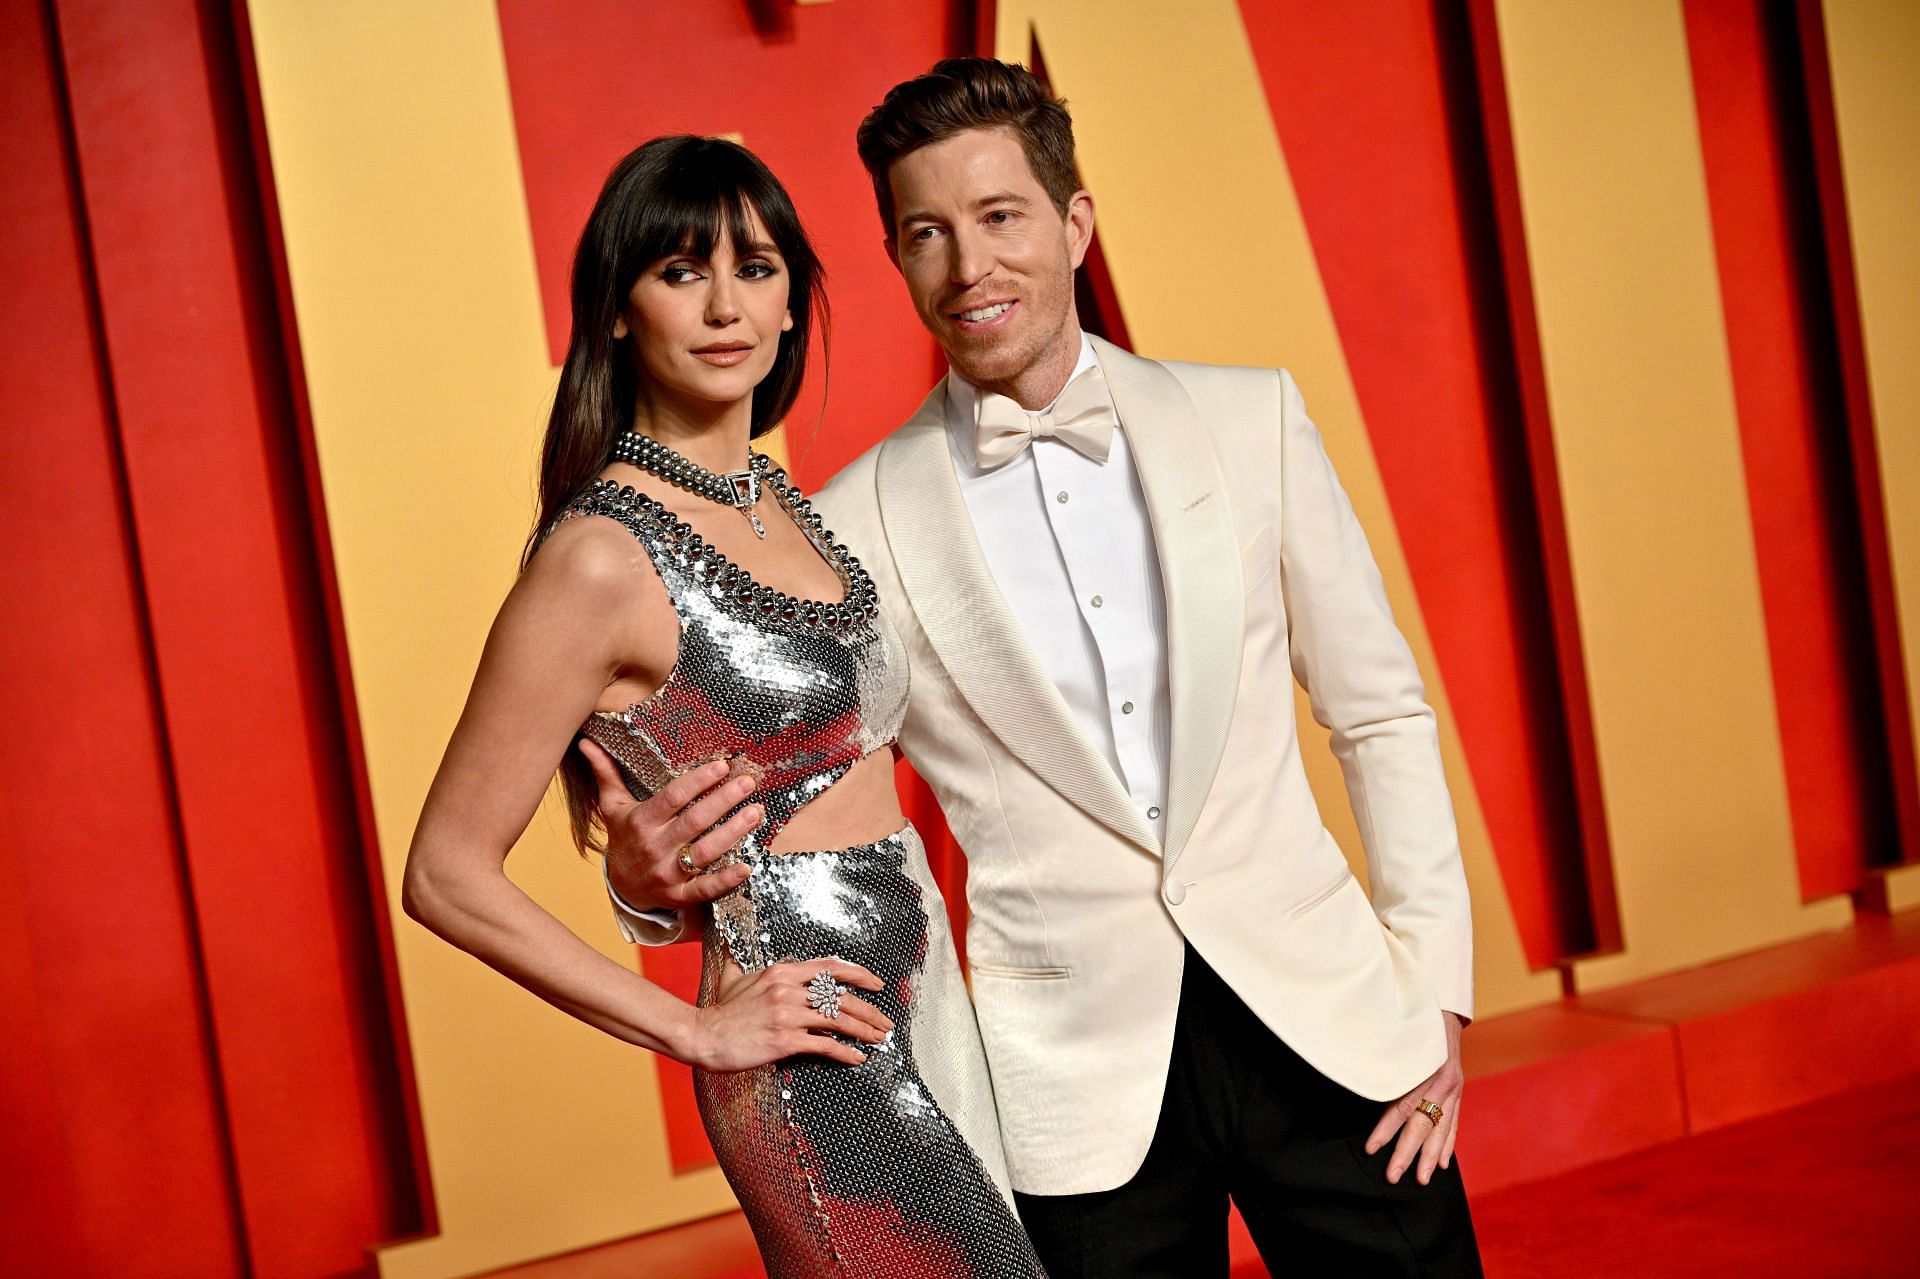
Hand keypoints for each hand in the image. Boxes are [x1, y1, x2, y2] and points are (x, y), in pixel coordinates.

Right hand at [582, 740, 758, 911]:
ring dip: (732, 833)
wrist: (622, 887)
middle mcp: (654, 847)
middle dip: (723, 800)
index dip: (698, 781)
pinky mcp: (679, 895)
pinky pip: (704, 889)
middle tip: (747, 783)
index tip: (722, 766)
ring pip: (704, 852)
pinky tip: (746, 867)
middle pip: (694, 821)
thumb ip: (606, 774)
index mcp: (641, 821)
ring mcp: (667, 873)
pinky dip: (725, 880)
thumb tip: (586, 743)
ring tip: (755, 813)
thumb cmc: (624, 838)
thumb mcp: (613, 806)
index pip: (673, 797)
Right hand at [682, 958, 892, 1072]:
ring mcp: (788, 1014)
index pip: (830, 968)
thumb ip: (744, 963)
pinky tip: (857, 1058)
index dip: (858, 974)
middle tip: (885, 1022)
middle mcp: (788, 989)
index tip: (876, 983)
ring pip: (838, 1019)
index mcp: (782, 972)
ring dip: (864, 1030)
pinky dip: (845, 1052)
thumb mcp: (735, 978)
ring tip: (878, 1039)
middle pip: (841, 996)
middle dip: (869, 1010)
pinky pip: (825, 1045)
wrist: (703, 1036)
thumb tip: (735, 948)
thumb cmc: (720, 1012)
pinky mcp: (785, 1039)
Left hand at [1365, 1010, 1463, 1185]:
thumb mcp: (1395, 1041)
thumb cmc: (1411, 1024)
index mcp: (1423, 1070)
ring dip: (1430, 1157)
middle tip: (1392, 1176)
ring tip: (1422, 1180)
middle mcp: (1442, 1082)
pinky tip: (1443, 1163)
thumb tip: (1361, 1085)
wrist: (1442, 1008)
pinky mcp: (1459, 1092)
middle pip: (1422, 1125)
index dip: (1385, 1130)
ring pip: (1441, 1129)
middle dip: (1407, 1154)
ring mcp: (1453, 1089)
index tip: (1370, 1149)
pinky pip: (1454, 1123)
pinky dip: (1448, 1144)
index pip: (1401, 1107)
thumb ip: (1384, 1066)